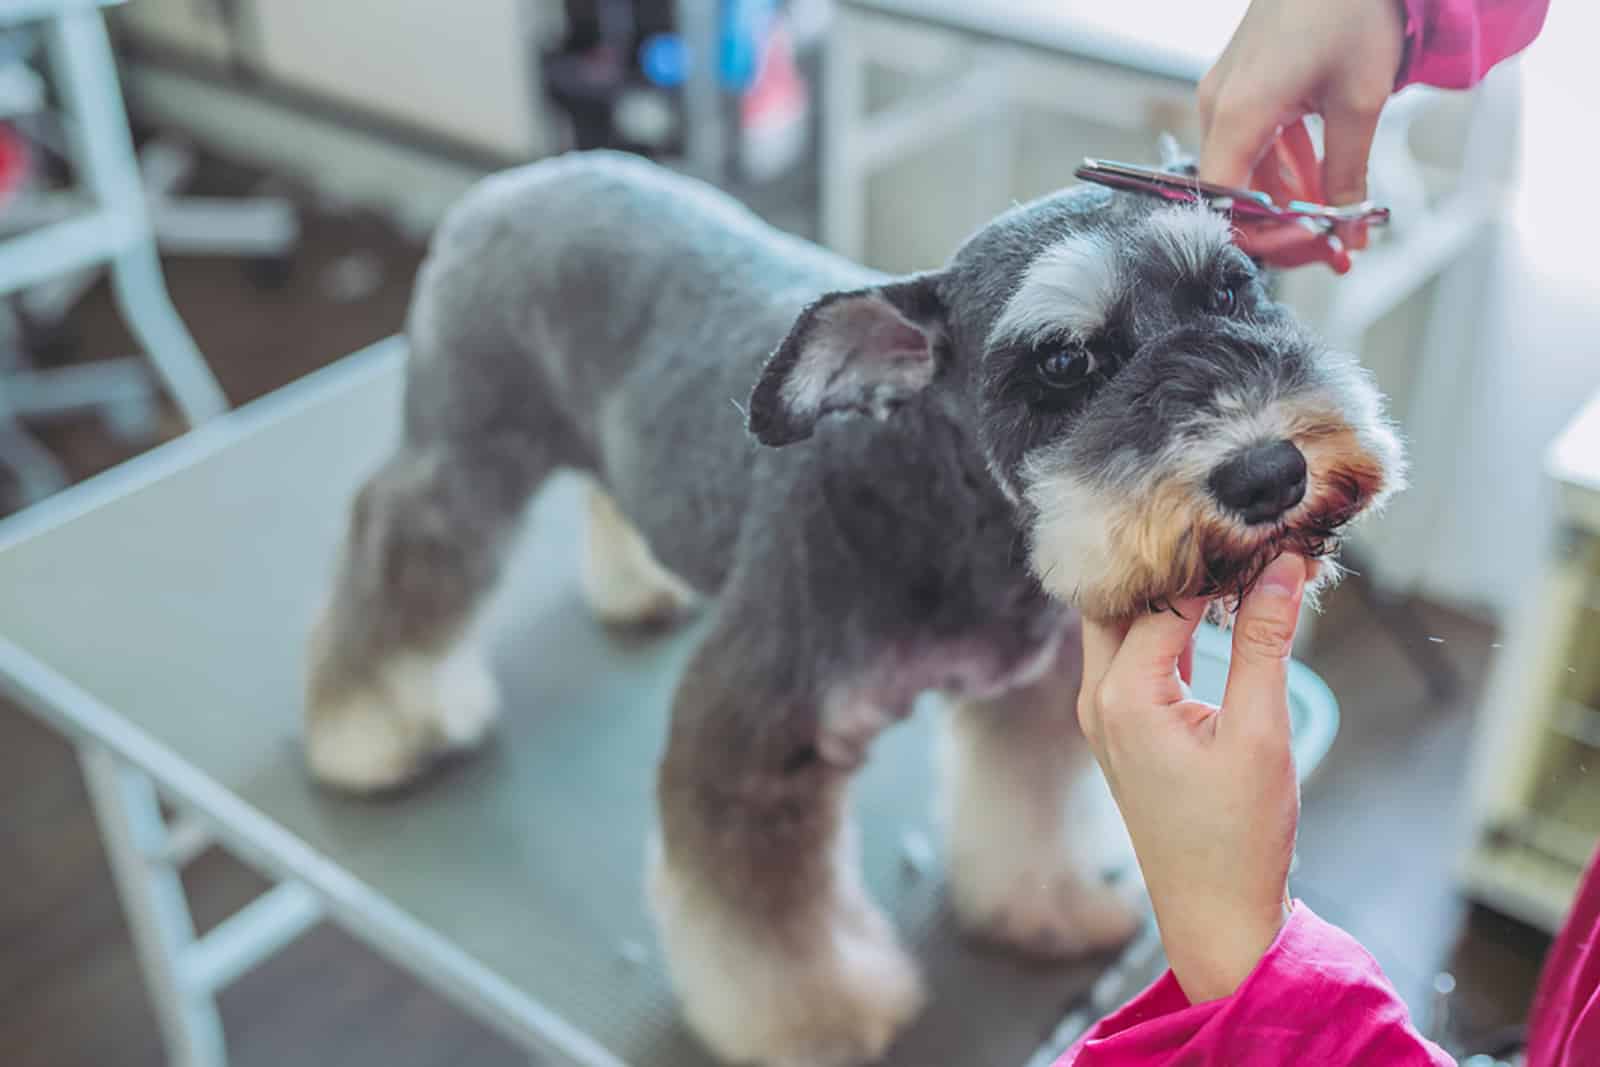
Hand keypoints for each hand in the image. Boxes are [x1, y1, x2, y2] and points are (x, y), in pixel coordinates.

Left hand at [1078, 554, 1309, 1002]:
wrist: (1216, 914)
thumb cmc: (1238, 836)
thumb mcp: (1260, 732)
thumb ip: (1264, 641)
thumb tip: (1281, 565)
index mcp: (1122, 696)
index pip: (1160, 596)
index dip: (1209, 557)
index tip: (1252, 521)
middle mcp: (1097, 698)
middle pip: (1119, 601)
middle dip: (1170, 562)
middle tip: (1225, 525)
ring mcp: (1104, 714)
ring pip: (1122, 626)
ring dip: (1168, 593)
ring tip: (1227, 555)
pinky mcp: (1123, 728)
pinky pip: (1135, 656)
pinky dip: (1168, 626)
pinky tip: (1213, 605)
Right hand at [1197, 0, 1406, 272]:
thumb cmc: (1352, 9)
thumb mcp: (1360, 101)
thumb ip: (1346, 174)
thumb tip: (1347, 232)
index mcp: (1237, 112)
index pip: (1220, 202)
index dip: (1260, 238)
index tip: (1307, 252)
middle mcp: (1218, 106)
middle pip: (1233, 192)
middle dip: (1281, 226)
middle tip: (1331, 246)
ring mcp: (1226, 94)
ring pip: (1245, 171)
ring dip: (1287, 200)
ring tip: (1337, 221)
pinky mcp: (1241, 85)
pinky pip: (1254, 143)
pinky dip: (1285, 169)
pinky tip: (1322, 182)